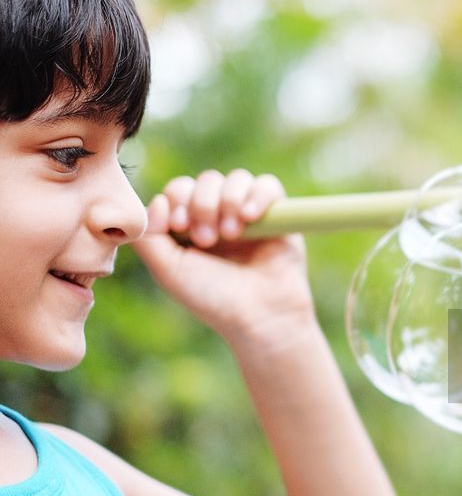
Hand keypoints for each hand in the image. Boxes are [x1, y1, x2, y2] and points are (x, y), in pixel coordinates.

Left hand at [134, 170, 314, 345]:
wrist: (260, 317)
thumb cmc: (213, 298)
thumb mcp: (168, 270)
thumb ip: (148, 236)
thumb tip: (160, 201)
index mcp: (193, 226)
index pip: (180, 190)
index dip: (178, 199)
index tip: (180, 226)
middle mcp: (221, 217)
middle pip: (206, 181)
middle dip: (203, 204)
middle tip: (208, 239)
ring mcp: (251, 215)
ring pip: (236, 179)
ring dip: (228, 201)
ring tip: (232, 233)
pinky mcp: (280, 216)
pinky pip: (268, 185)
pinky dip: (257, 195)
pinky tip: (250, 217)